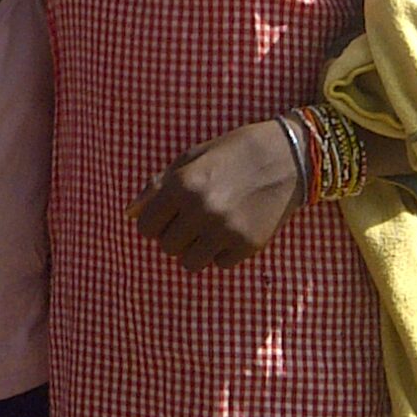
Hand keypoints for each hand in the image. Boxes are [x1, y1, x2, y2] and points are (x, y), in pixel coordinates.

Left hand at [132, 117, 301, 272]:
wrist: (286, 156)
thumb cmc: (233, 152)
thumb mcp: (191, 158)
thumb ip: (157, 186)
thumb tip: (129, 214)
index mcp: (182, 185)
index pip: (146, 227)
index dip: (154, 223)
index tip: (166, 216)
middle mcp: (201, 210)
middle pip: (167, 247)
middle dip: (175, 236)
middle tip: (192, 220)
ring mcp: (225, 230)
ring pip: (190, 263)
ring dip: (195, 249)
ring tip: (209, 229)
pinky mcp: (248, 245)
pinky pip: (220, 264)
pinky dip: (222, 252)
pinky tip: (232, 230)